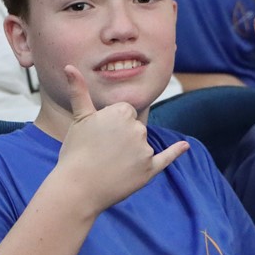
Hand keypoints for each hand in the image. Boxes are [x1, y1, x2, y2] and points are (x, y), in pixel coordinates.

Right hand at [56, 66, 187, 213]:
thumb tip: (69, 66)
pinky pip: (166, 158)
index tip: (99, 136)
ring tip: (109, 164)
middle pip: (134, 128)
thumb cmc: (76, 152)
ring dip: (130, 153)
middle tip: (101, 151)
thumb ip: (79, 90)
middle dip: (122, 138)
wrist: (77, 188)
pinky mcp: (149, 170)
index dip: (111, 124)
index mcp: (122, 112)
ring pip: (141, 145)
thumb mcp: (79, 118)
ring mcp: (145, 150)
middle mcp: (137, 128)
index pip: (125, 113)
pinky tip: (185, 146)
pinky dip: (176, 152)